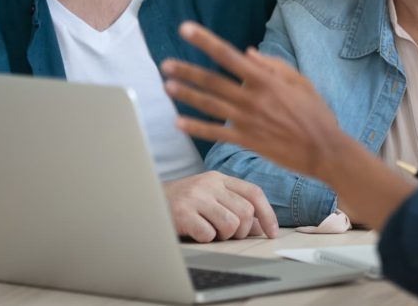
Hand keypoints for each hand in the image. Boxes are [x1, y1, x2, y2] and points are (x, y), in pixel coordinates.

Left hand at [161, 22, 348, 182]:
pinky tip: (179, 123)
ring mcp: (248, 121)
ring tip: (167, 86)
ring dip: (187, 96)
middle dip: (187, 71)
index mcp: (266, 80)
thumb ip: (274, 65)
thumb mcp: (301, 81)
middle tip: (166, 64)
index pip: (228, 55)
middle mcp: (253, 98)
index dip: (205, 41)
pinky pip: (216, 134)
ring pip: (210, 105)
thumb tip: (247, 52)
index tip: (186, 29)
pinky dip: (196, 128)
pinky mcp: (247, 141)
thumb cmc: (316, 113)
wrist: (324, 150)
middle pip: (212, 81)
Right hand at [162, 170, 278, 242]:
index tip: (272, 232)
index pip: (254, 192)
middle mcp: (209, 184)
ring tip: (209, 230)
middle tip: (227, 233)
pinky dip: (205, 239)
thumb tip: (260, 227)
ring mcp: (195, 197)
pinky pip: (208, 235)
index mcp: (219, 177)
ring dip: (223, 236)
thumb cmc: (181, 203)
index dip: (267, 214)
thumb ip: (233, 205)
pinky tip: (194, 232)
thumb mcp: (208, 196)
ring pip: (230, 224)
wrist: (145, 201)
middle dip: (241, 230)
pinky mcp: (182, 213)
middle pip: (245, 212)